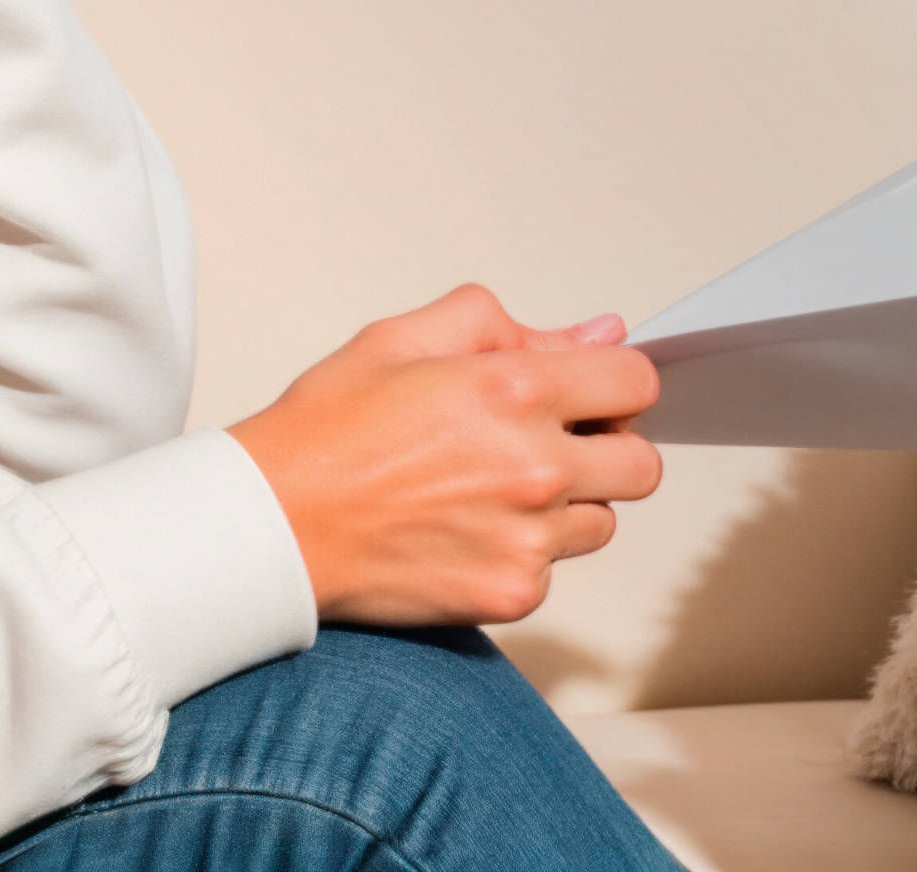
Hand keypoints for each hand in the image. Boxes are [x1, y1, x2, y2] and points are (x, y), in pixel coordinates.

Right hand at [227, 284, 664, 628]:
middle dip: (604, 448)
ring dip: (566, 503)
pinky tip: (462, 529)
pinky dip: (521, 549)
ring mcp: (530, 537)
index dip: (611, 384)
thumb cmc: (325, 431)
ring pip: (603, 519)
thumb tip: (592, 334)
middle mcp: (535, 467)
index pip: (635, 382)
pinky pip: (554, 567)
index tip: (586, 394)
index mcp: (512, 391)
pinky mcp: (515, 591)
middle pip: (642, 463)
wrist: (274, 523)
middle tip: (542, 444)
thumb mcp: (398, 339)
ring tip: (488, 490)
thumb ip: (500, 325)